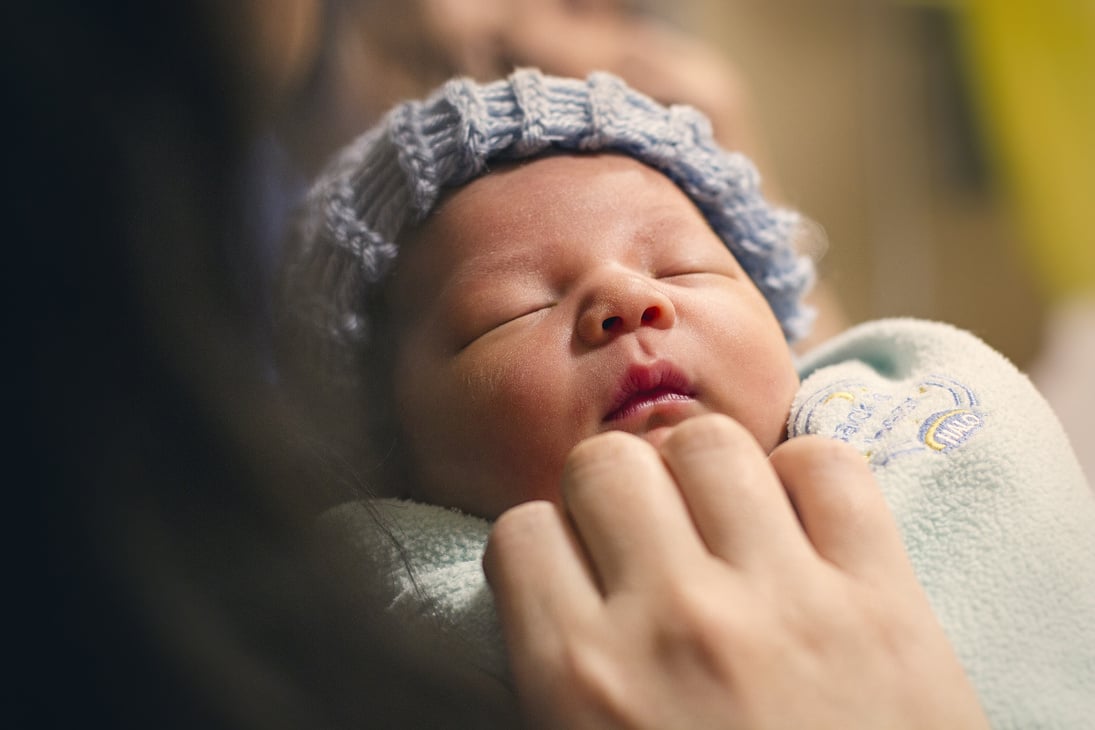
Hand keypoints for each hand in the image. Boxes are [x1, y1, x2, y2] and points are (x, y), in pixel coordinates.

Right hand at [483, 414, 988, 728]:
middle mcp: (674, 621)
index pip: (523, 532)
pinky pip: (828, 465)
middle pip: (606, 463)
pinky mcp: (884, 599)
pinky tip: (800, 526)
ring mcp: (785, 601)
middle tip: (647, 538)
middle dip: (615, 493)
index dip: (548, 547)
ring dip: (701, 473)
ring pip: (708, 442)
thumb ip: (554, 681)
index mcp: (584, 682)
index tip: (579, 569)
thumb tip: (551, 599)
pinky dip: (807, 479)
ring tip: (721, 522)